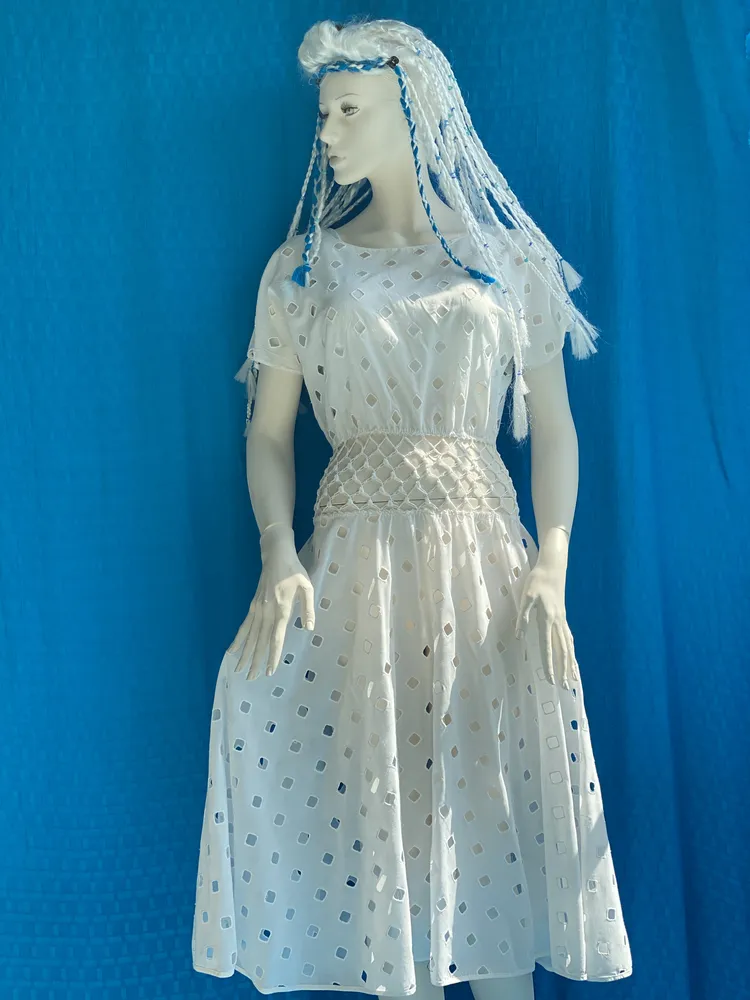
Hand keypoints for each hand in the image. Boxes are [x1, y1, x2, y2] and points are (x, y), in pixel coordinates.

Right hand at [228, 532, 315, 680]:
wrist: (276, 555)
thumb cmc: (295, 571)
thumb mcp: (307, 587)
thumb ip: (308, 609)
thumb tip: (309, 629)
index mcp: (282, 609)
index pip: (276, 638)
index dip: (273, 655)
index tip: (269, 670)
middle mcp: (267, 612)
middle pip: (260, 641)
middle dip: (255, 661)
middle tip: (251, 678)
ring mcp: (258, 609)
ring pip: (250, 636)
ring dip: (245, 654)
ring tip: (239, 670)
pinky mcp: (253, 606)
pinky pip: (244, 625)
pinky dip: (238, 639)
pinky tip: (232, 650)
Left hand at [514, 561, 578, 688]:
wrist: (552, 567)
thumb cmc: (537, 580)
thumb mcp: (525, 596)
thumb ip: (523, 616)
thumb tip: (520, 636)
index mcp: (548, 618)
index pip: (548, 646)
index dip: (549, 664)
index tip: (550, 679)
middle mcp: (558, 622)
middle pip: (562, 651)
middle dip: (563, 670)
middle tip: (564, 687)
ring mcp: (562, 620)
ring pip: (568, 646)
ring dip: (570, 663)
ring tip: (574, 679)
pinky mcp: (562, 617)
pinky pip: (568, 638)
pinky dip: (571, 650)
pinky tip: (572, 657)